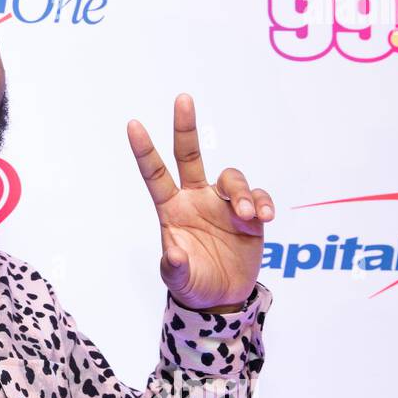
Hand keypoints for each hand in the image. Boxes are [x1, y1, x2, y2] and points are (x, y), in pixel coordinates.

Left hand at [127, 93, 272, 312]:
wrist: (221, 299)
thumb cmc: (192, 283)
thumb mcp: (178, 279)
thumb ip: (174, 266)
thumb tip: (173, 252)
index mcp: (171, 209)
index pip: (155, 174)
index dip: (144, 150)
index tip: (132, 124)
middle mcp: (195, 199)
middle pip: (189, 155)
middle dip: (184, 126)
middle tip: (182, 99)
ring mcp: (222, 204)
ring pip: (231, 178)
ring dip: (241, 191)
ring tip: (248, 214)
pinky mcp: (249, 214)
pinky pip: (258, 196)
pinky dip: (262, 202)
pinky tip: (264, 217)